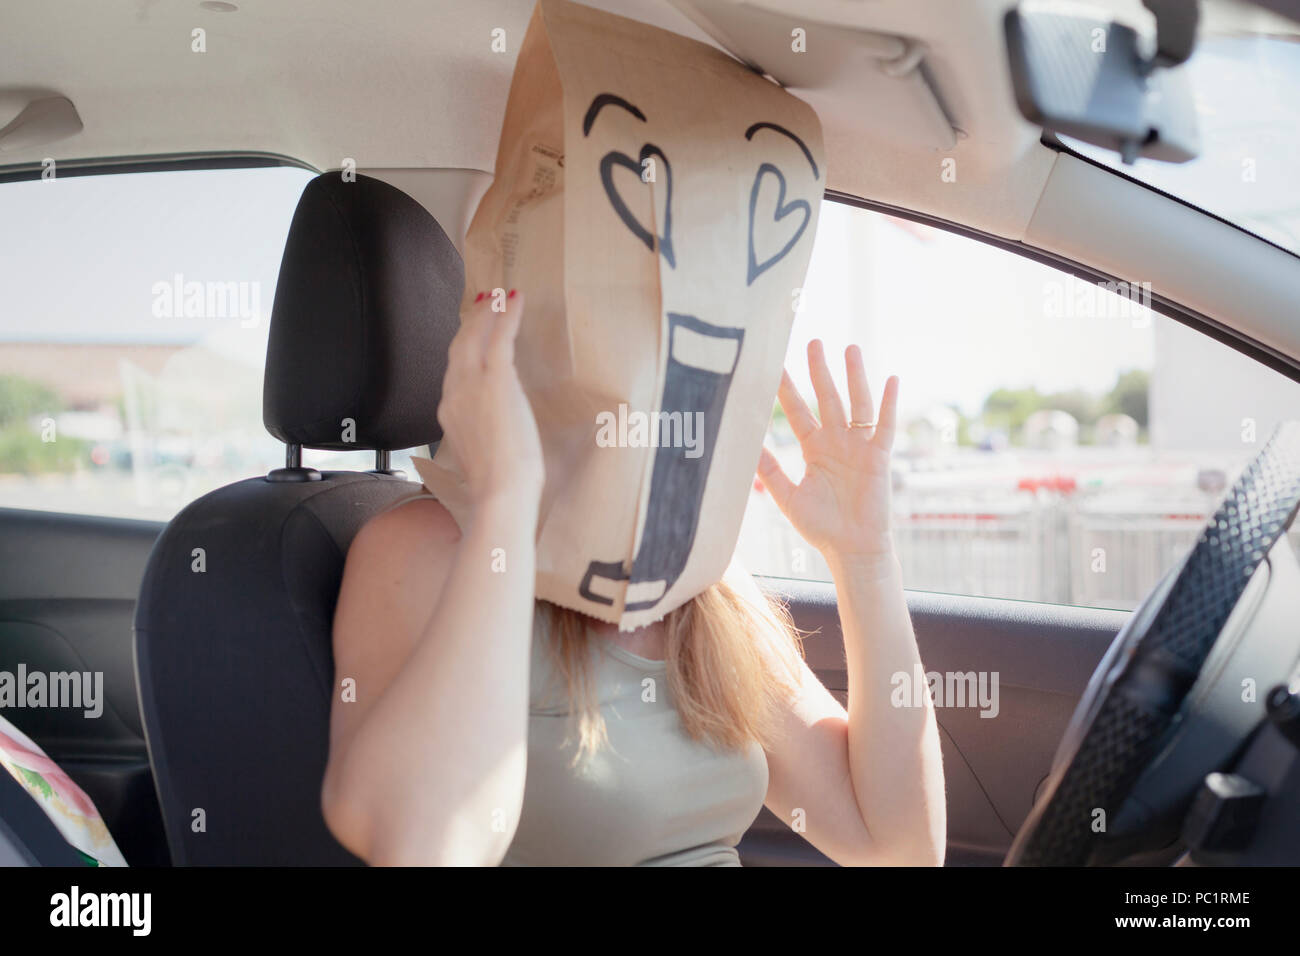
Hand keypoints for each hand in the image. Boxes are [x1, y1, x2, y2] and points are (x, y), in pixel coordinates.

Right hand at [436, 289, 543, 505]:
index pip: (454, 372)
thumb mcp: (481, 456)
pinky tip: (515, 299)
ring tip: (498, 297)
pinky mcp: (495, 380)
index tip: (473, 334)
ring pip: (474, 337)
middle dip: (471, 323)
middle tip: (485, 303)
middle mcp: (452, 394)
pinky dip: (506, 315)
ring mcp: (471, 385)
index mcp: (448, 414)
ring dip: (486, 313)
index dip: (464, 348)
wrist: (499, 492)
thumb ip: (480, 435)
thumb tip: (495, 429)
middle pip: (458, 347)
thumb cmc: (498, 486)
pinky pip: (499, 337)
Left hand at [757, 340, 897, 561]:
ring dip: (854, 376)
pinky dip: (889, 404)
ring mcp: (859, 447)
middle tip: (813, 341)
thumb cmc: (821, 526)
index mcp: (814, 448)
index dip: (786, 389)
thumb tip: (745, 448)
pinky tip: (891, 380)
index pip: (797, 411)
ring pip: (856, 404)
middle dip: (820, 371)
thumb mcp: (788, 497)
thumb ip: (769, 471)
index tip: (775, 364)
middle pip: (826, 398)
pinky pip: (885, 427)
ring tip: (850, 348)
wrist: (851, 549)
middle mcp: (836, 441)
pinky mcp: (879, 458)